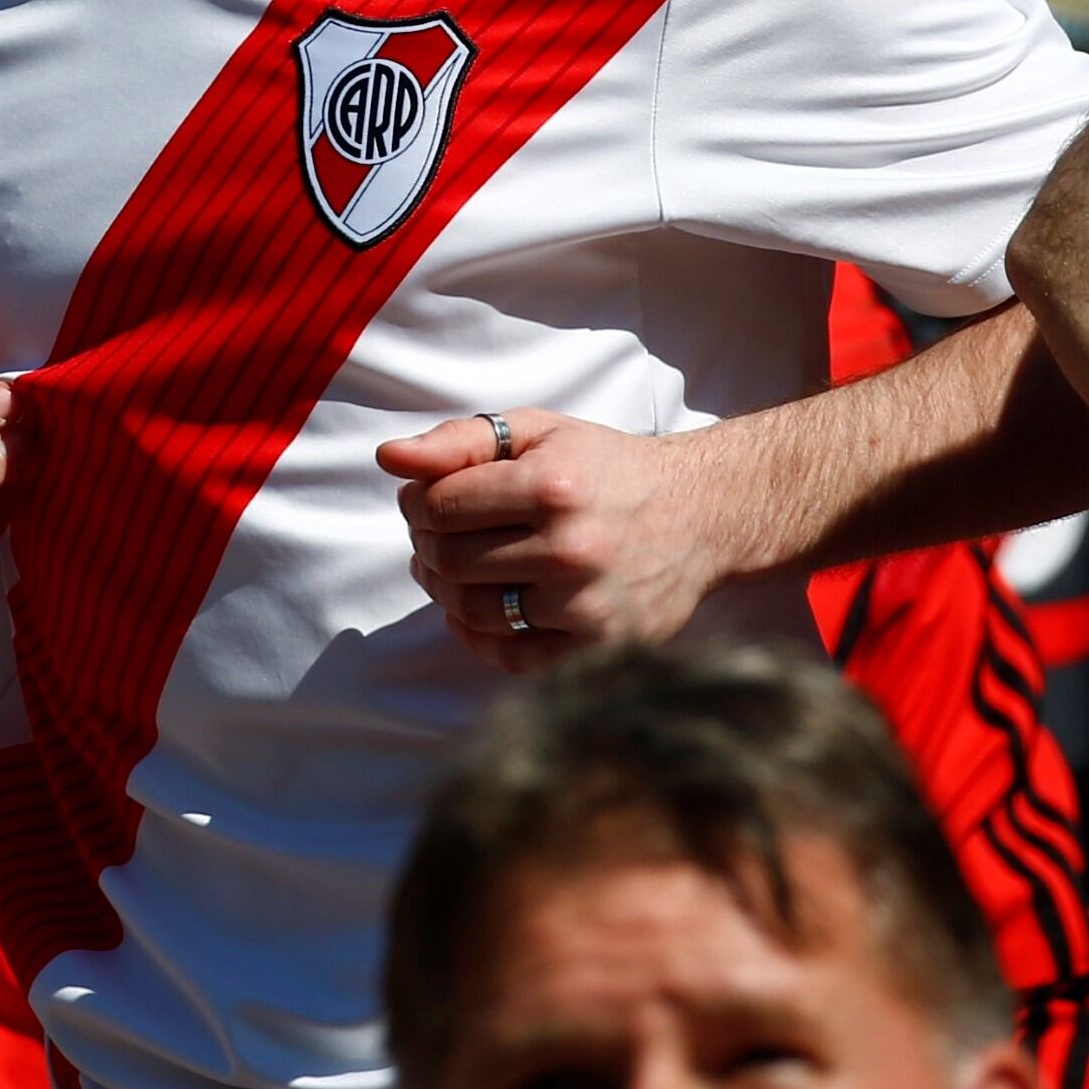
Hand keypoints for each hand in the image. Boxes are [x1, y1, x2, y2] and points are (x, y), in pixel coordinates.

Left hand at [380, 409, 752, 674]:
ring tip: (453, 568)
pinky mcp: (599, 644)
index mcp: (552, 485)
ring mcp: (585, 603)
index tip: (426, 498)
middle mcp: (569, 548)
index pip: (440, 504)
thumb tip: (387, 457)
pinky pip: (512, 656)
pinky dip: (481, 637)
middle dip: (426, 544)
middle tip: (437, 533)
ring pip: (471, 611)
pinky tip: (482, 607)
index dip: (416, 501)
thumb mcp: (538, 433)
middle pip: (448, 560)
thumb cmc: (606, 468)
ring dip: (445, 591)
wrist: (701, 513)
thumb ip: (460, 440)